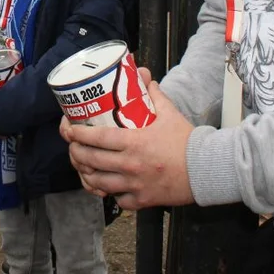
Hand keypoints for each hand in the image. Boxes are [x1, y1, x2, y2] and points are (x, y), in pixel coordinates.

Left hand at [61, 67, 194, 208]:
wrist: (206, 169)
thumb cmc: (186, 141)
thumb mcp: (169, 112)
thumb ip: (153, 93)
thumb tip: (142, 73)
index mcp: (134, 142)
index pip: (96, 138)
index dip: (76, 134)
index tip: (68, 128)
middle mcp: (130, 165)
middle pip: (90, 160)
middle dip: (74, 153)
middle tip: (72, 146)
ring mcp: (134, 184)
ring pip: (98, 182)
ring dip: (86, 174)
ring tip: (82, 166)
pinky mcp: (142, 200)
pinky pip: (117, 199)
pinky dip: (108, 193)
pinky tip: (105, 185)